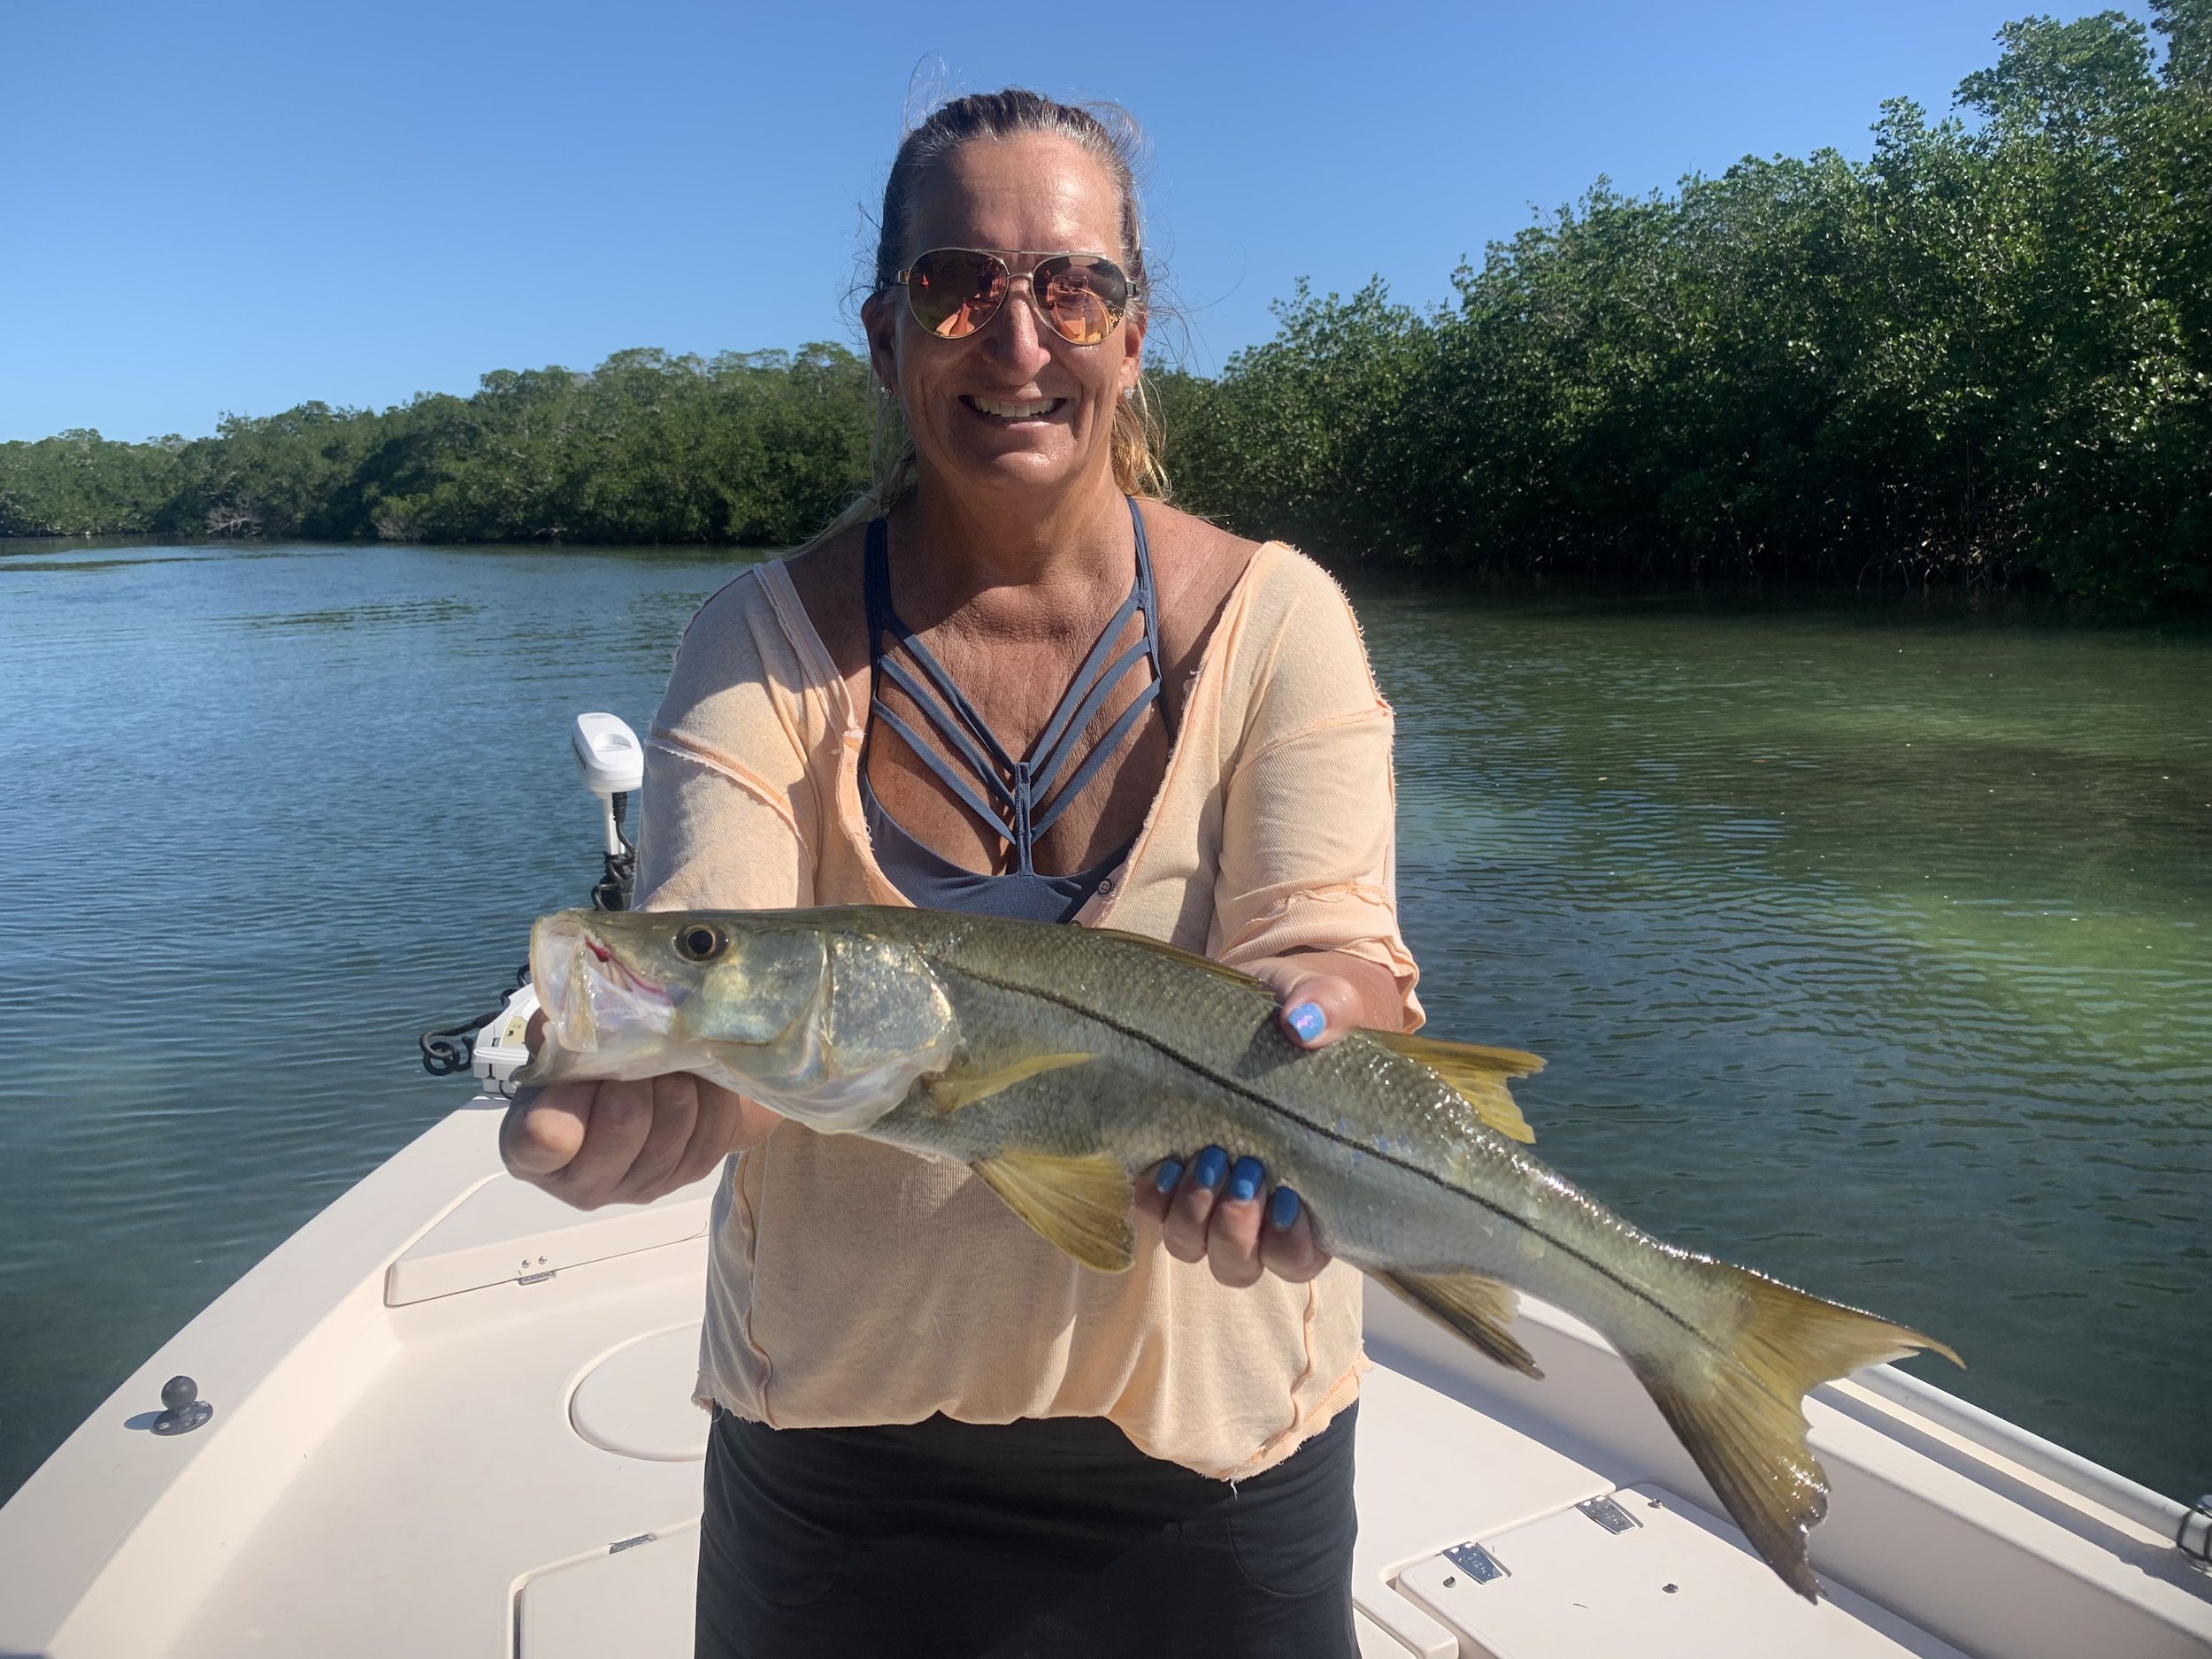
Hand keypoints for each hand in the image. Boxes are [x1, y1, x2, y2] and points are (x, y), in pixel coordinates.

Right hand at [499, 1014, 780, 1208]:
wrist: (645, 1094)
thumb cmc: (587, 1070)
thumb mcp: (558, 1046)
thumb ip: (555, 1032)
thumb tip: (573, 1012)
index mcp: (529, 1150)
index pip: (537, 1145)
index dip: (562, 1110)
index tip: (584, 1077)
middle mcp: (581, 1183)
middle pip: (622, 1123)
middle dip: (635, 1075)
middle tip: (637, 1050)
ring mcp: (639, 1186)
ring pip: (673, 1122)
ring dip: (674, 1079)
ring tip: (666, 1061)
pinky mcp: (688, 1173)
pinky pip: (709, 1127)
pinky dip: (706, 1093)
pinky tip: (694, 1078)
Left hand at [1132, 965, 1360, 1286]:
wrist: (1256, 996)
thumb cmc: (1305, 1011)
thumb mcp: (1326, 1000)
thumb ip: (1327, 1009)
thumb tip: (1303, 1022)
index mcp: (1314, 1192)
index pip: (1303, 1257)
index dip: (1291, 1245)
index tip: (1285, 1196)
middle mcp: (1257, 1209)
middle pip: (1240, 1266)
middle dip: (1234, 1232)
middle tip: (1242, 1170)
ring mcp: (1208, 1193)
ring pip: (1192, 1249)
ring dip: (1191, 1217)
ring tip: (1203, 1158)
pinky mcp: (1169, 1169)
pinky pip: (1150, 1211)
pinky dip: (1154, 1196)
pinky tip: (1166, 1160)